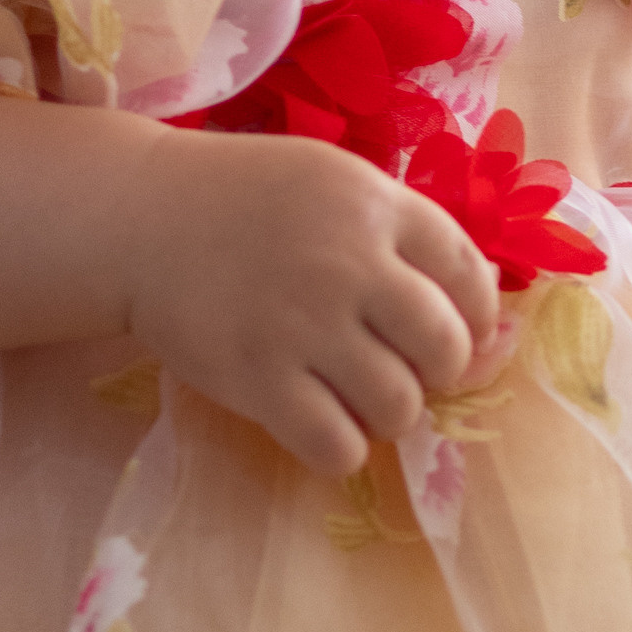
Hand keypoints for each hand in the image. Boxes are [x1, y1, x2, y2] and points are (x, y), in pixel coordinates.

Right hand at [119, 126, 501, 477]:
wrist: (145, 217)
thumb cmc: (251, 198)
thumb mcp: (337, 184)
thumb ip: (404, 234)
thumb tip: (486, 310)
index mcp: (377, 206)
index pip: (469, 274)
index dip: (480, 316)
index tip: (466, 332)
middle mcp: (350, 264)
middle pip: (445, 347)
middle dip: (442, 370)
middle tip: (411, 367)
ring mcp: (303, 324)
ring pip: (399, 405)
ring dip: (394, 413)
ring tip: (365, 396)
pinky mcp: (257, 379)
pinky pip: (338, 445)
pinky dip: (344, 448)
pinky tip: (326, 423)